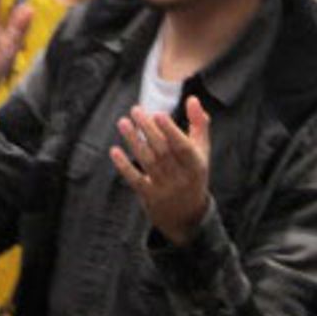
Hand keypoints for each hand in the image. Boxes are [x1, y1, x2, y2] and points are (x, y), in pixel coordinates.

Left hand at [111, 96, 210, 247]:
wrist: (188, 216)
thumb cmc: (193, 173)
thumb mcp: (202, 152)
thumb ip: (199, 124)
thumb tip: (192, 99)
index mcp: (196, 164)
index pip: (183, 147)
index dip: (171, 131)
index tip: (158, 113)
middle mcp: (180, 177)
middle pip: (162, 151)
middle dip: (148, 130)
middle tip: (135, 110)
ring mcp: (164, 188)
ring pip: (147, 162)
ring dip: (134, 141)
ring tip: (123, 122)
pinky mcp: (148, 196)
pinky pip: (135, 180)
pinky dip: (124, 166)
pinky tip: (114, 150)